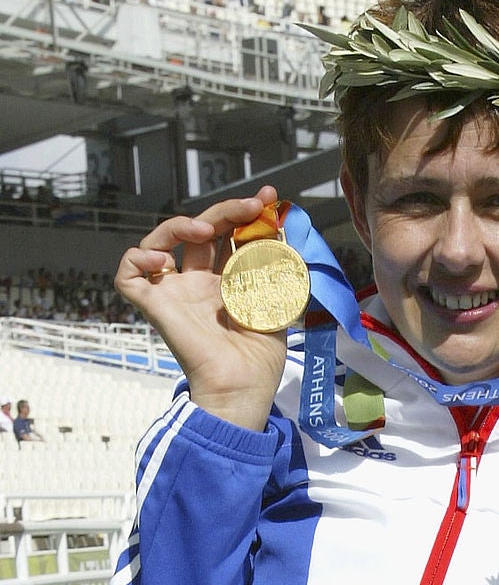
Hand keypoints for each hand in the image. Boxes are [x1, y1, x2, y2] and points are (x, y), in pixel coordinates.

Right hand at [115, 186, 287, 430]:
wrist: (243, 386)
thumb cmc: (261, 356)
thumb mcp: (278, 301)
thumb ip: (278, 266)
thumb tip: (285, 227)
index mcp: (228, 282)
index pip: (230, 236)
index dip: (245, 215)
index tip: (268, 199)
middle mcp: (199, 282)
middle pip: (202, 231)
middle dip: (226, 211)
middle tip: (252, 205)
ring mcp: (176, 292)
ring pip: (161, 241)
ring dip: (182, 224)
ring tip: (207, 229)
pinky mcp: (155, 305)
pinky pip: (128, 274)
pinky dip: (137, 257)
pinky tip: (162, 259)